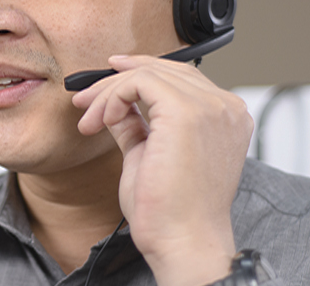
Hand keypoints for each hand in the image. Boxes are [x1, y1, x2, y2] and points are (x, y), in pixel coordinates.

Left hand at [72, 55, 252, 285]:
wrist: (182, 239)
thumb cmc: (170, 211)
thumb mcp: (149, 155)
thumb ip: (138, 126)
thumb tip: (117, 107)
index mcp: (225, 119)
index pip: (181, 78)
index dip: (138, 75)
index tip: (103, 86)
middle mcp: (225, 108)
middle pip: (164, 70)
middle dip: (116, 82)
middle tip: (84, 101)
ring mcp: (210, 107)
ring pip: (148, 73)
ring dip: (108, 93)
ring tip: (88, 120)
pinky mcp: (186, 112)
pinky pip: (140, 82)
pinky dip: (113, 97)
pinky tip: (103, 121)